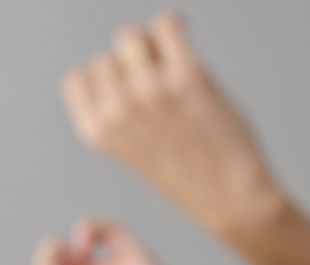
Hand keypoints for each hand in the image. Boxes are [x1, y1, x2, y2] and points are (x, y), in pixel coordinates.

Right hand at [64, 12, 285, 238]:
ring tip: (170, 71)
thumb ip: (117, 112)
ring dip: (149, 47)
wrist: (231, 196)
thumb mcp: (133, 152)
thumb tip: (124, 55)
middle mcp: (118, 109)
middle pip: (107, 57)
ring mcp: (151, 89)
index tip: (126, 97)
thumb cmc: (187, 176)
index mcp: (98, 131)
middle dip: (128, 69)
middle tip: (157, 91)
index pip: (78, 78)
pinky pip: (166, 22)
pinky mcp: (187, 75)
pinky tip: (184, 50)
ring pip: (131, 36)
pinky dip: (173, 28)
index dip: (103, 83)